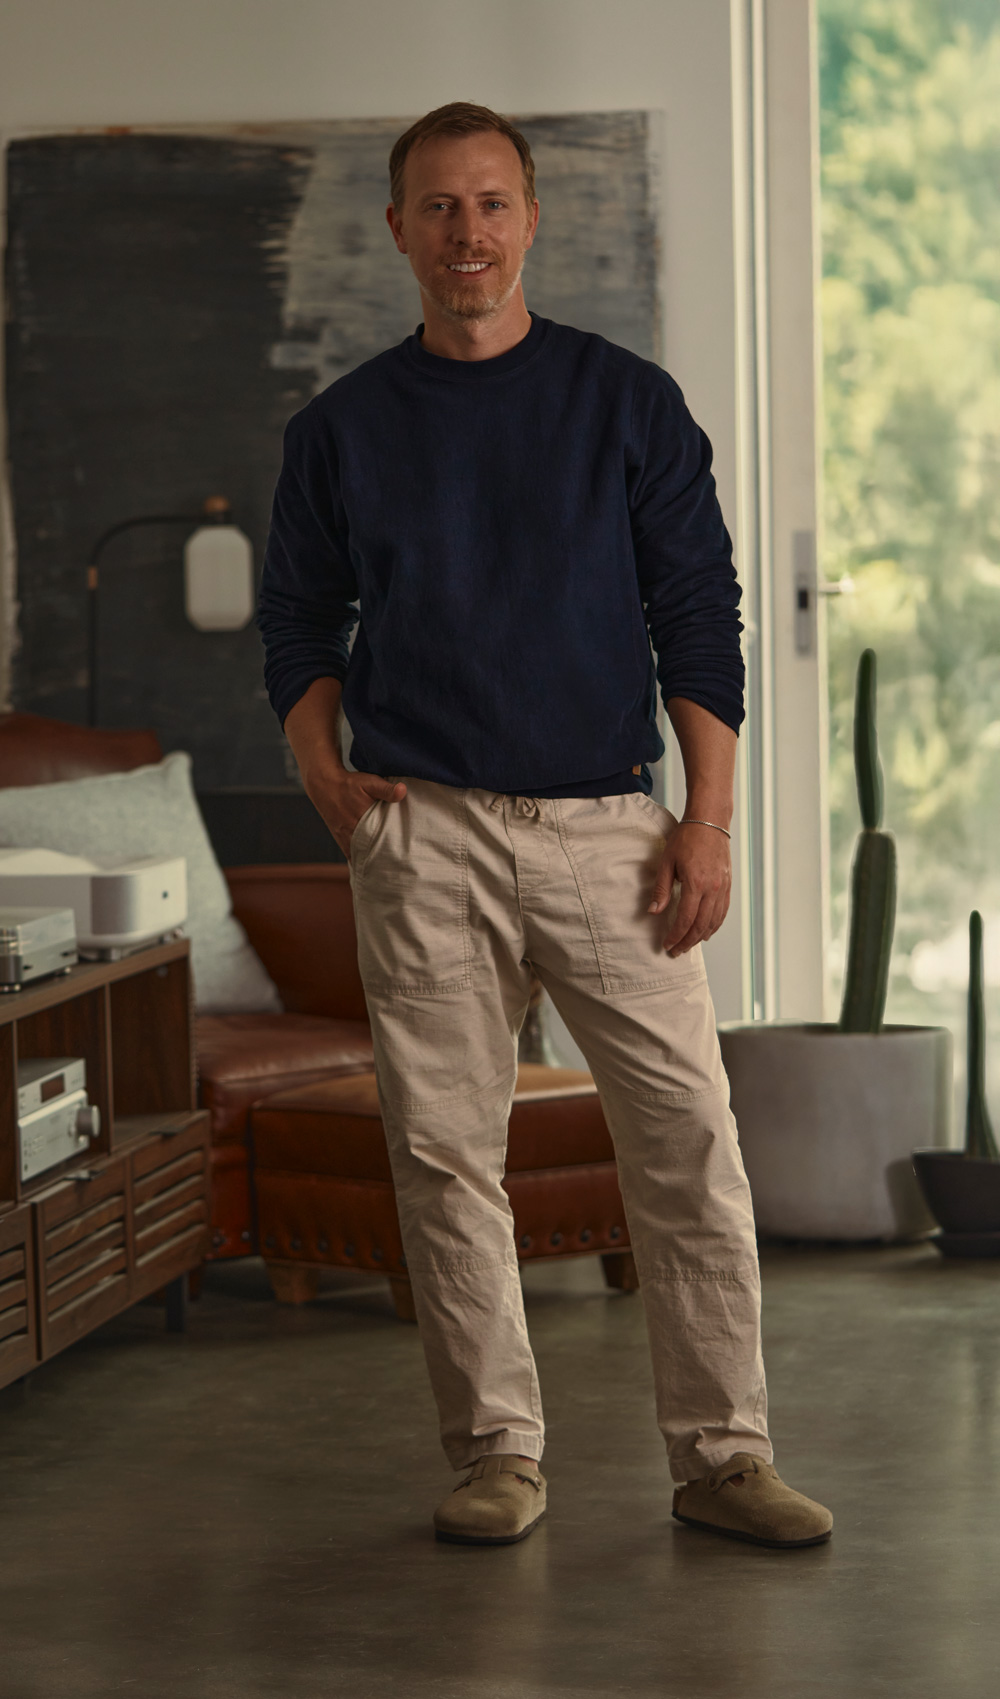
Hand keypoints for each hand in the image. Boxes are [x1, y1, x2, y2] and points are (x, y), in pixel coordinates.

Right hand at [303, 767, 406, 858]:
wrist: (324, 785)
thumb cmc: (349, 784)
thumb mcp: (370, 783)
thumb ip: (386, 789)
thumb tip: (403, 791)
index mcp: (362, 820)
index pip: (380, 842)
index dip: (391, 851)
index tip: (401, 858)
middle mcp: (351, 833)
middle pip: (370, 852)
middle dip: (383, 859)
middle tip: (396, 866)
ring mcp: (344, 838)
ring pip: (360, 855)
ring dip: (371, 860)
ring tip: (384, 869)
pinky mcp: (340, 838)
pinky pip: (351, 854)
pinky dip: (359, 859)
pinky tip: (369, 866)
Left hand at [648, 820, 730, 955]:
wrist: (710, 821)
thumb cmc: (686, 837)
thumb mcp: (667, 861)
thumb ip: (661, 889)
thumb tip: (653, 912)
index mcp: (696, 883)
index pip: (685, 919)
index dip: (675, 935)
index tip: (667, 945)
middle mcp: (713, 888)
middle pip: (701, 925)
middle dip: (687, 942)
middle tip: (676, 952)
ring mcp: (723, 887)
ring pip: (714, 921)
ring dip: (701, 937)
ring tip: (689, 945)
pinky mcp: (728, 884)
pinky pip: (723, 911)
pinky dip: (715, 925)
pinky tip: (706, 932)